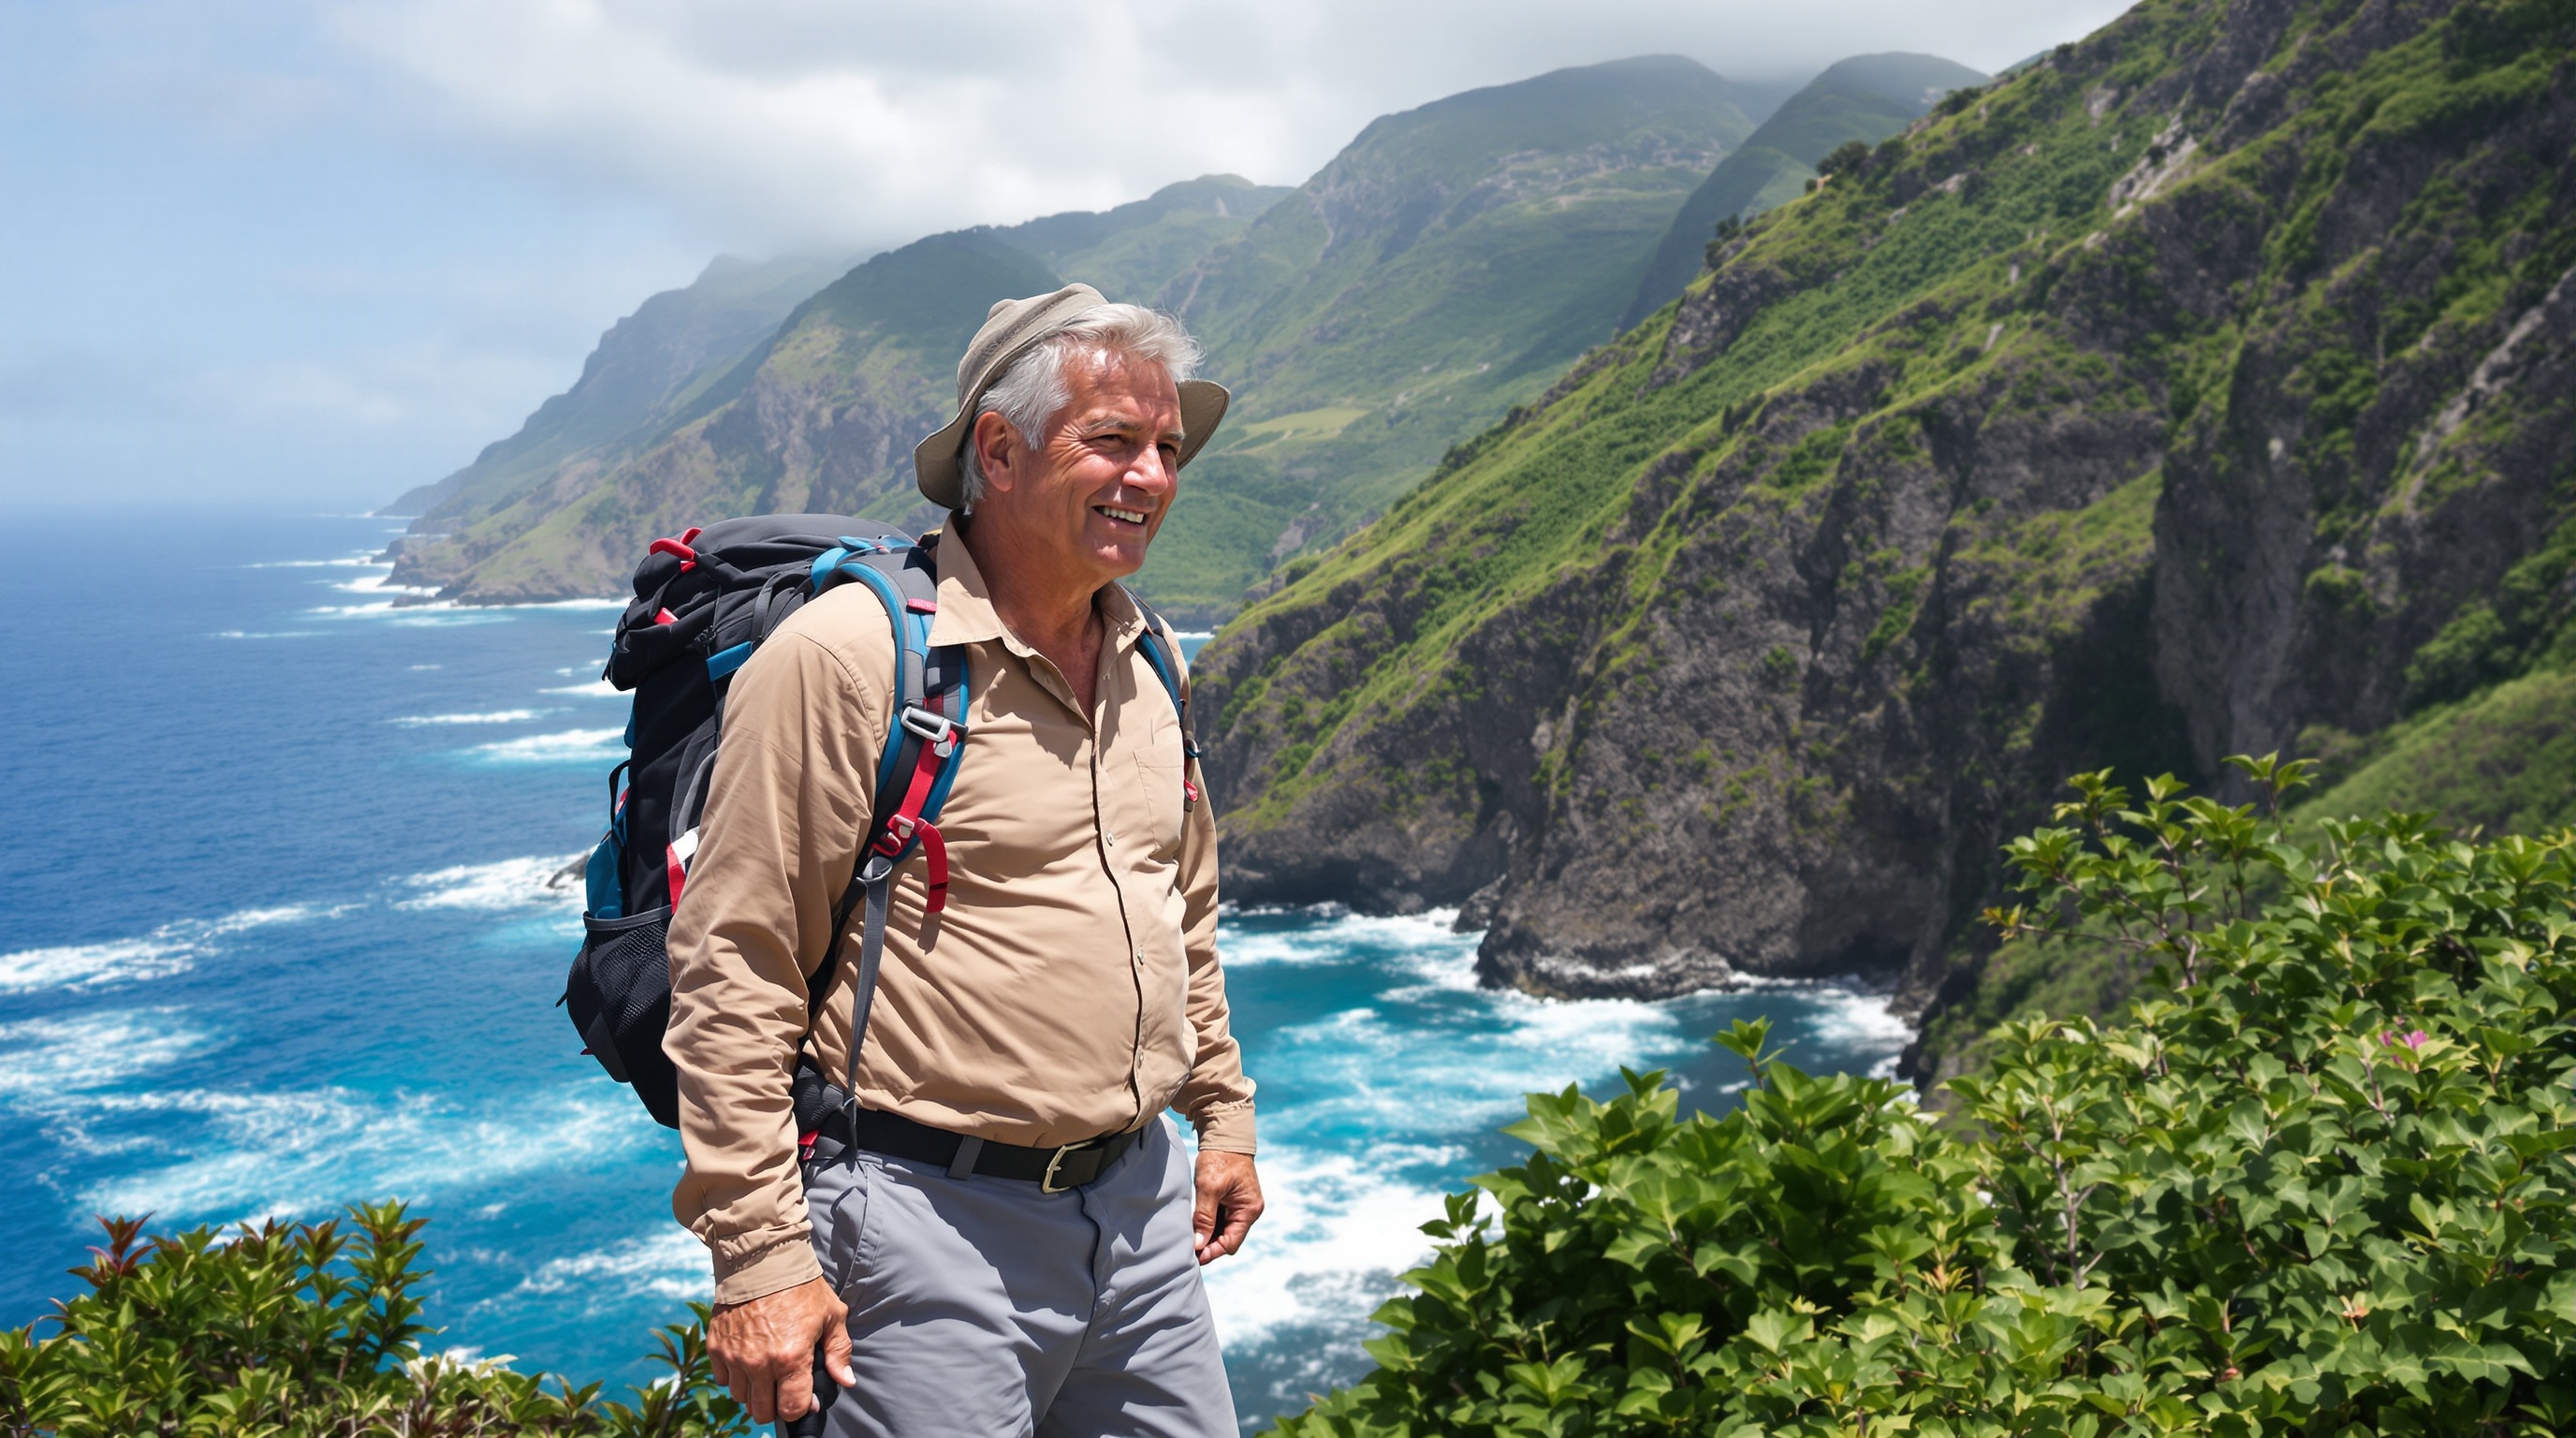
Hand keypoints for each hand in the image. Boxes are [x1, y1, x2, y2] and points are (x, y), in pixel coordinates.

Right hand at [707, 1275, 853, 1424]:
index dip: (801, 1408)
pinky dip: (734, 1376)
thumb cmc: (802, 1287)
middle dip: (775, 1405)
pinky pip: (722, 1379)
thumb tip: (846, 1382)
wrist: (762, 1259)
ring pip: (741, 1398)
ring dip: (753, 1392)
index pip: (792, 1409)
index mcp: (791, 1357)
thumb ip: (839, 1352)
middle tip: (783, 1387)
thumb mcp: (832, 1315)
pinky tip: (747, 1360)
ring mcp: (735, 1357)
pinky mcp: (716, 1347)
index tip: (804, 1398)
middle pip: (763, 1411)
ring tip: (765, 1372)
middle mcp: (760, 1363)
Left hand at [1192, 1149, 1263, 1264]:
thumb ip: (1204, 1217)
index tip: (1194, 1256)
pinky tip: (1195, 1225)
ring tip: (1189, 1238)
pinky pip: (1222, 1218)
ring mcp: (1242, 1205)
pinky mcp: (1233, 1199)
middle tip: (1187, 1249)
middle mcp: (1249, 1210)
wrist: (1225, 1134)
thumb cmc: (1220, 1158)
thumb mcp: (1209, 1188)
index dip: (1213, 1251)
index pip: (1231, 1242)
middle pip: (1228, 1238)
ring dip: (1208, 1234)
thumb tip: (1199, 1244)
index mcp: (1249, 1209)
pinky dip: (1209, 1223)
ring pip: (1223, 1229)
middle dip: (1209, 1244)